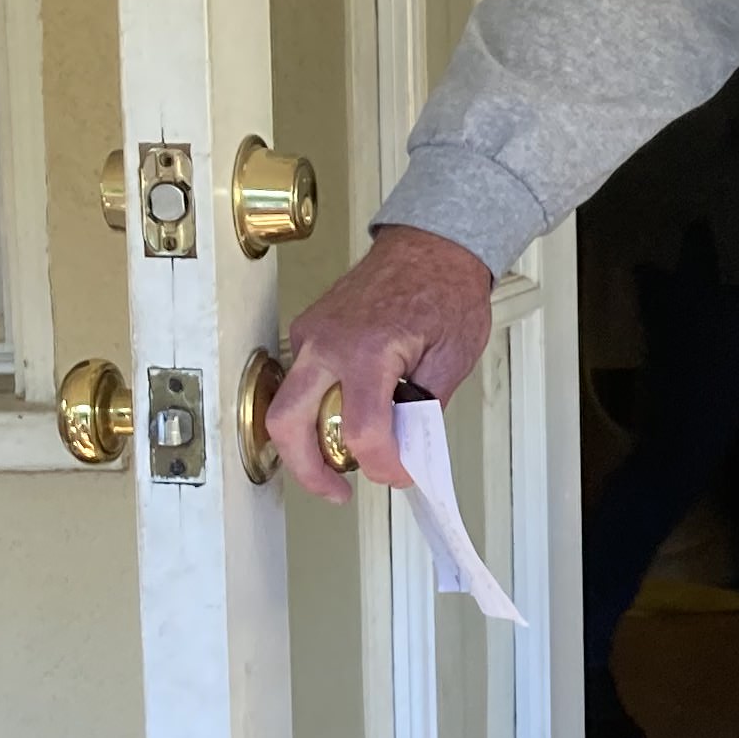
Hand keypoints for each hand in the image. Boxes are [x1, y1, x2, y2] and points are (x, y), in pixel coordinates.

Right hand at [265, 225, 495, 499]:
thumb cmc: (445, 289)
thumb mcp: (453, 358)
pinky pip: (299, 382)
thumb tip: (406, 449)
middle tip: (337, 492)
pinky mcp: (309, 333)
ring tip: (343, 461)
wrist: (431, 245)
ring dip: (306, 443)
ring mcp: (311, 336)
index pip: (361, 430)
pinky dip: (314, 411)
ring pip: (285, 405)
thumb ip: (424, 409)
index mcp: (369, 350)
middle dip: (308, 471)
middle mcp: (328, 342)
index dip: (381, 465)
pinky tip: (344, 420)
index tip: (398, 475)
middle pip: (288, 424)